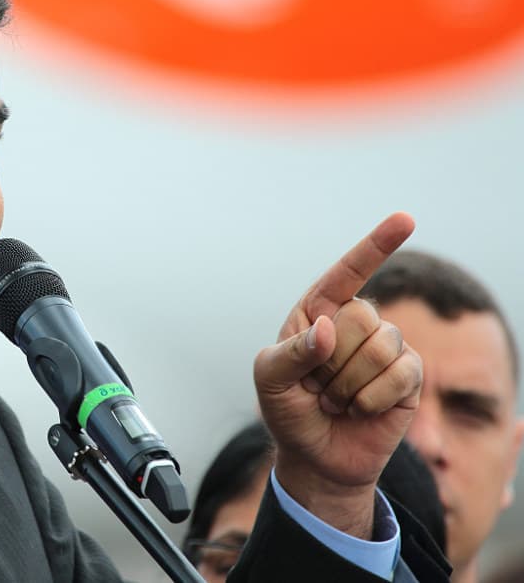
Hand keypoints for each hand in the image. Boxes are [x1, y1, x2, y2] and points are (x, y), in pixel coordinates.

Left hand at [253, 212, 421, 537]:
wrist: (315, 458)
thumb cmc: (287, 411)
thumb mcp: (269, 381)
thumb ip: (289, 354)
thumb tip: (326, 330)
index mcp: (317, 312)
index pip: (348, 272)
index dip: (376, 245)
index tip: (406, 219)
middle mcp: (354, 323)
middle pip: (360, 316)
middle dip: (331, 360)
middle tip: (317, 386)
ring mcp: (385, 348)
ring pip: (381, 345)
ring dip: (349, 383)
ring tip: (336, 399)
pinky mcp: (408, 377)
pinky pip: (400, 374)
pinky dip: (371, 398)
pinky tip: (359, 409)